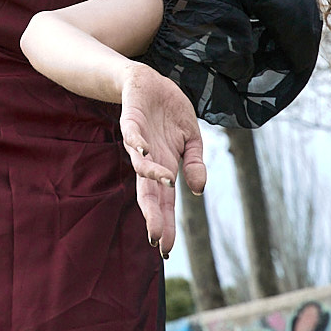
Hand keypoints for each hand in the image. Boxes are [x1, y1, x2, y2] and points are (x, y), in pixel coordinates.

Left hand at [120, 62, 205, 256]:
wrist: (150, 81)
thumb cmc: (169, 112)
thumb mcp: (191, 137)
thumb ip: (194, 163)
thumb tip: (199, 189)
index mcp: (165, 166)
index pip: (164, 202)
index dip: (165, 223)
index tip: (166, 250)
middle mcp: (150, 159)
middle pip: (149, 193)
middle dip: (153, 215)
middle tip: (157, 239)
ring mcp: (138, 140)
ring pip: (140, 164)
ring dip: (152, 174)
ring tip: (167, 183)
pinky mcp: (131, 120)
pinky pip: (131, 133)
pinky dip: (136, 142)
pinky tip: (144, 150)